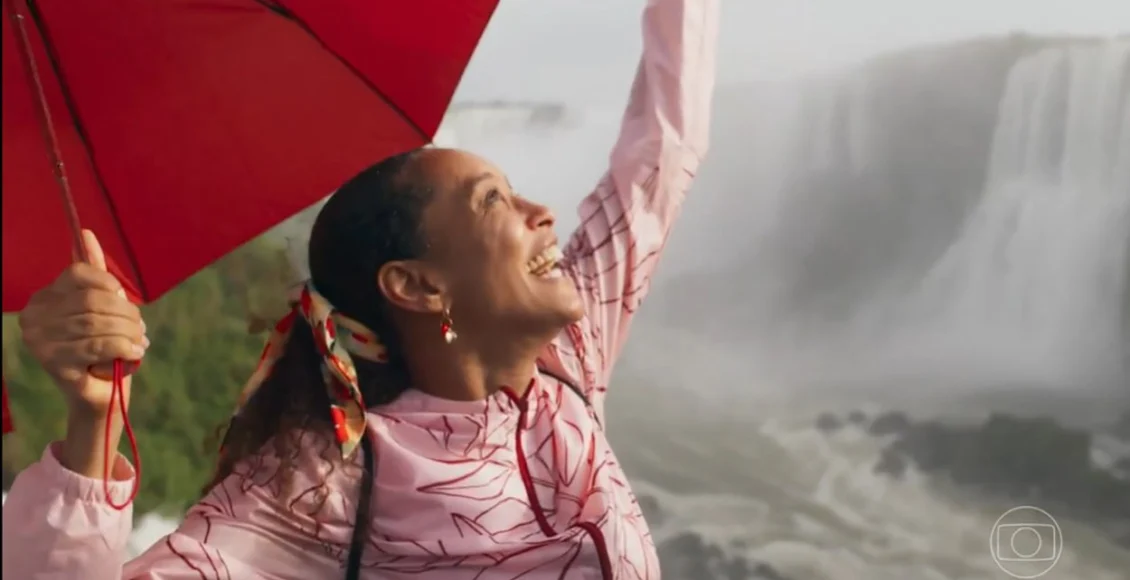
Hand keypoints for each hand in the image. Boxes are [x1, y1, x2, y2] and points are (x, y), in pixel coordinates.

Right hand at [18, 230, 146, 416]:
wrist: (99, 395)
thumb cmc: (102, 347)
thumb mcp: (100, 307)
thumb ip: (95, 273)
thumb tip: (87, 233)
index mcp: (44, 298)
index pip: (80, 274)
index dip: (110, 284)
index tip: (124, 300)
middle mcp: (34, 317)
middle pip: (93, 300)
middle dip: (126, 313)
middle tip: (141, 327)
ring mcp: (40, 342)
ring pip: (98, 323)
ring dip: (129, 331)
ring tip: (140, 340)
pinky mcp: (54, 364)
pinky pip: (99, 345)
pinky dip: (124, 347)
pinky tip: (135, 352)